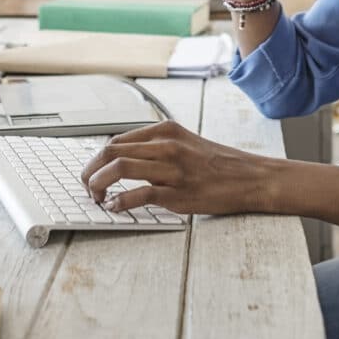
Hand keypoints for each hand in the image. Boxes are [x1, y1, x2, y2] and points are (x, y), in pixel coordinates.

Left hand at [80, 121, 271, 214]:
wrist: (251, 177)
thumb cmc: (218, 164)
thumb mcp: (185, 144)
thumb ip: (155, 149)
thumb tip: (121, 160)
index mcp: (165, 131)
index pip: (117, 140)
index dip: (96, 158)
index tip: (92, 172)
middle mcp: (166, 145)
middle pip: (111, 151)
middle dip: (90, 170)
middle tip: (86, 186)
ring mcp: (172, 169)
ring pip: (119, 168)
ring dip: (98, 184)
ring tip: (96, 197)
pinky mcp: (178, 192)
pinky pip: (138, 194)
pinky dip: (120, 202)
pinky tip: (116, 207)